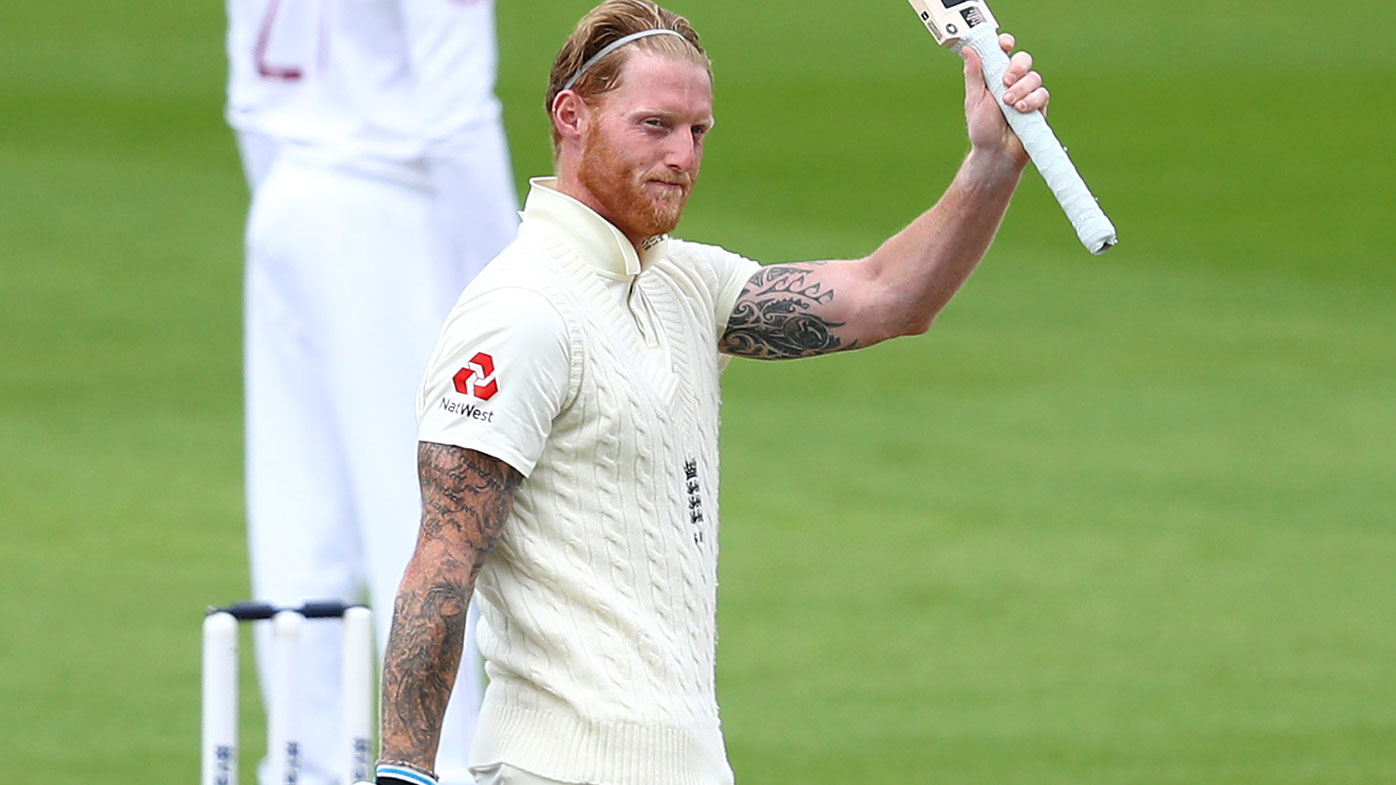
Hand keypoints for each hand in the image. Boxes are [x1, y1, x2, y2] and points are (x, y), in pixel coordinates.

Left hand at [961, 33, 1049, 166]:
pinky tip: (1021, 109)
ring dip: (1022, 89)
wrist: (997, 153)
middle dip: (1017, 67)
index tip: (1005, 44)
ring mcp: (1027, 93)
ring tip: (1010, 104)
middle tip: (1006, 81)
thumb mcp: (975, 100)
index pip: (1003, 53)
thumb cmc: (983, 128)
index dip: (1006, 44)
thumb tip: (968, 50)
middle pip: (1023, 60)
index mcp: (995, 76)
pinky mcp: (1039, 106)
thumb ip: (974, 75)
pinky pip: (1042, 94)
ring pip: (1034, 77)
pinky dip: (1032, 100)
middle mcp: (1013, 82)